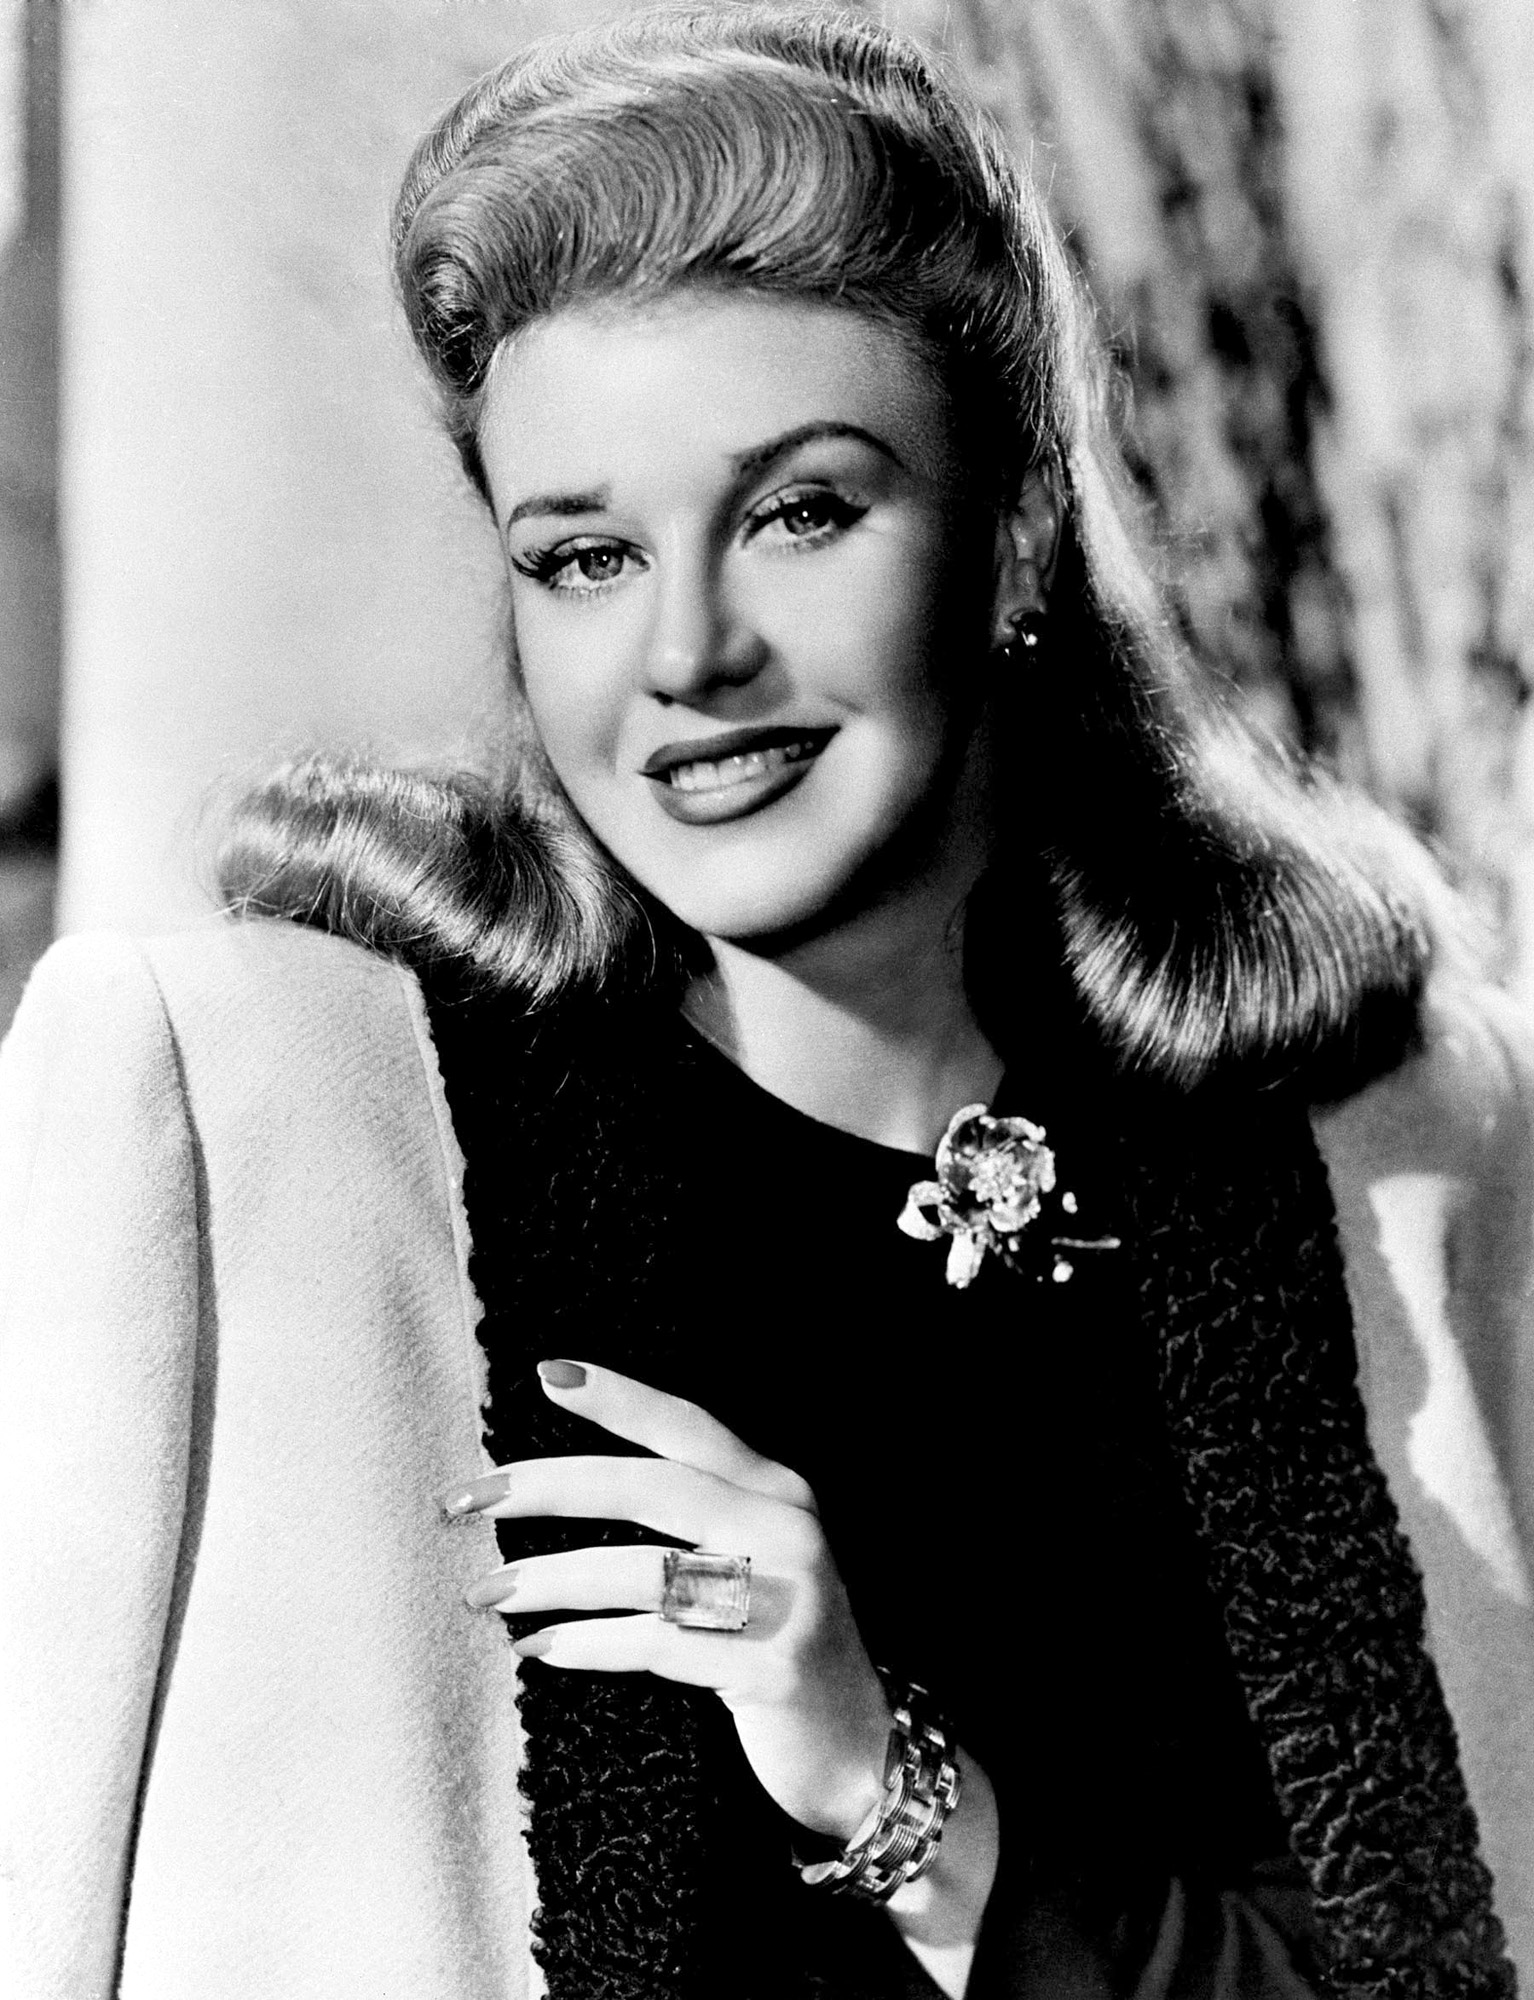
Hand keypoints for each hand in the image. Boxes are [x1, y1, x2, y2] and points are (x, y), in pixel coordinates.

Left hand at [445, 1359, 893, 1840]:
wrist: (861, 1750)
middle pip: (652, 1488)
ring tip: (486, 1592)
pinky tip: (540, 1648)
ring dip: (551, 1580)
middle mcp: (786, 1530)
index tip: (545, 1373)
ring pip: (644, 1572)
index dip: (620, 1397)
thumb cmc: (778, 1641)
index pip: (689, 1426)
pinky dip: (589, 1644)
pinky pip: (658, 1645)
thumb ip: (695, 1513)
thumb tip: (568, 1483)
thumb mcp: (755, 1558)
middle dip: (550, 1486)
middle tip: (468, 1497)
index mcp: (778, 1490)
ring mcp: (786, 1600)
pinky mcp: (771, 1669)